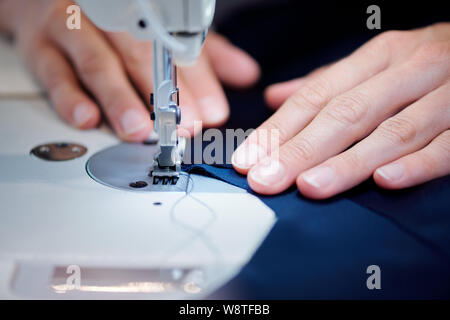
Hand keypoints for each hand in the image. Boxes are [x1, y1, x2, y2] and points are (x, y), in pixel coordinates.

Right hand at [1, 0, 259, 140]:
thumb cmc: (115, 20)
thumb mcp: (165, 32)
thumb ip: (203, 54)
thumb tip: (246, 74)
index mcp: (143, 13)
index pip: (177, 47)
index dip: (198, 82)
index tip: (213, 112)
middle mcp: (107, 16)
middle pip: (140, 55)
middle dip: (164, 95)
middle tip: (183, 126)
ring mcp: (72, 29)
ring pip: (98, 64)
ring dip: (120, 99)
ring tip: (139, 129)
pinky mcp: (40, 46)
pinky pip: (53, 73)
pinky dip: (70, 98)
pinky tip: (87, 119)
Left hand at [232, 23, 449, 198]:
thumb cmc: (423, 66)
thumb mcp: (375, 65)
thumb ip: (326, 84)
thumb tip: (274, 97)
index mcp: (378, 58)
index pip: (316, 96)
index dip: (279, 129)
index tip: (247, 159)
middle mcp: (408, 72)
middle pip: (346, 114)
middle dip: (301, 150)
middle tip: (265, 180)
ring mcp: (445, 96)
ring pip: (391, 132)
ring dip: (348, 162)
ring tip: (309, 186)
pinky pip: (446, 146)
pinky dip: (417, 164)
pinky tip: (384, 182)